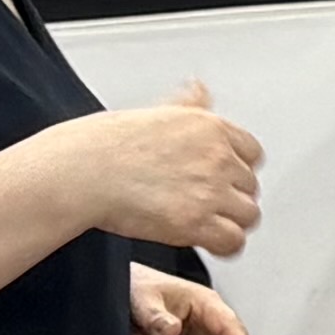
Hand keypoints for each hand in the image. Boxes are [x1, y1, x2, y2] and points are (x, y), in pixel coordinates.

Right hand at [73, 84, 262, 255]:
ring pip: (248, 214)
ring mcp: (209, 190)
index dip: (237, 169)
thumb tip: (200, 89)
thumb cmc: (106, 145)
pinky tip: (209, 242)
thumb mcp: (156, 112)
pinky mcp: (196, 222)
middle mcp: (217, 157)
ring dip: (230, 221)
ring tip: (207, 223)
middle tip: (207, 204)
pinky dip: (223, 245)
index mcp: (210, 128)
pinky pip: (233, 241)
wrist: (82, 172)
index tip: (225, 179)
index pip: (252, 153)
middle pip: (250, 185)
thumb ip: (187, 105)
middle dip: (231, 196)